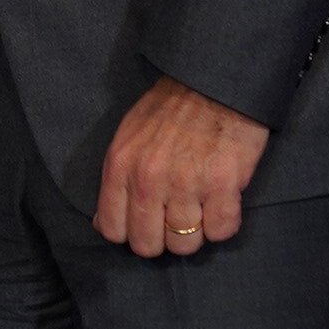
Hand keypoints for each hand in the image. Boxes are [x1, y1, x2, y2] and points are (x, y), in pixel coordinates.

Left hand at [93, 74, 268, 256]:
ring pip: (185, 245)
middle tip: (174, 222)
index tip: (144, 226)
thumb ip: (116, 179)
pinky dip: (223, 224)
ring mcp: (186, 184)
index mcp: (121, 166)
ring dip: (195, 234)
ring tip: (200, 209)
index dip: (129, 234)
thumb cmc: (168, 110)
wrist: (211, 82)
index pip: (112, 229)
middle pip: (148, 245)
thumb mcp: (127, 136)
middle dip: (161, 240)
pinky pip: (221, 232)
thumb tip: (104, 223)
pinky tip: (221, 203)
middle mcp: (149, 179)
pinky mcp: (223, 185)